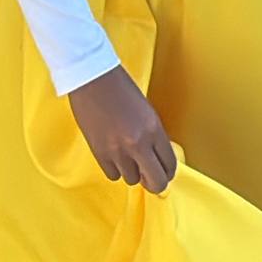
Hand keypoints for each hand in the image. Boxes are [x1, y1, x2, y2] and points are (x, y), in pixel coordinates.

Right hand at [68, 66, 176, 193]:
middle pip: (156, 182)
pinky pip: (113, 175)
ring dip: (131, 171)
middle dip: (154, 183)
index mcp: (154, 129)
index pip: (170, 165)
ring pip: (132, 180)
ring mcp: (118, 150)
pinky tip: (112, 155)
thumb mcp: (146, 112)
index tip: (163, 173)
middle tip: (149, 177)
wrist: (92, 78)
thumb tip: (153, 159)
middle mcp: (138, 143)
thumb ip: (152, 136)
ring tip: (125, 156)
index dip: (167, 173)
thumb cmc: (118, 88)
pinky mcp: (99, 153)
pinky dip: (114, 169)